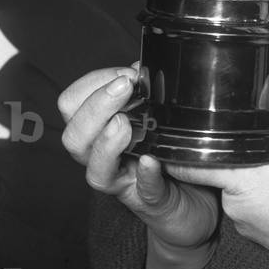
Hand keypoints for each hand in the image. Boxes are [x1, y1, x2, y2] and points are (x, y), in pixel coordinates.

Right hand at [59, 68, 218, 251]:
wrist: (195, 203)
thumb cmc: (172, 153)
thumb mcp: (159, 116)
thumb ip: (149, 93)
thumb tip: (144, 65)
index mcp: (102, 131)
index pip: (73, 104)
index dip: (94, 84)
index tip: (126, 72)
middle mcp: (104, 158)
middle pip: (74, 136)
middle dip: (95, 107)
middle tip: (123, 87)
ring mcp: (125, 182)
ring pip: (95, 169)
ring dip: (107, 142)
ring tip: (123, 123)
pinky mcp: (151, 202)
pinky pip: (143, 191)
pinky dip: (145, 175)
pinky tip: (150, 162)